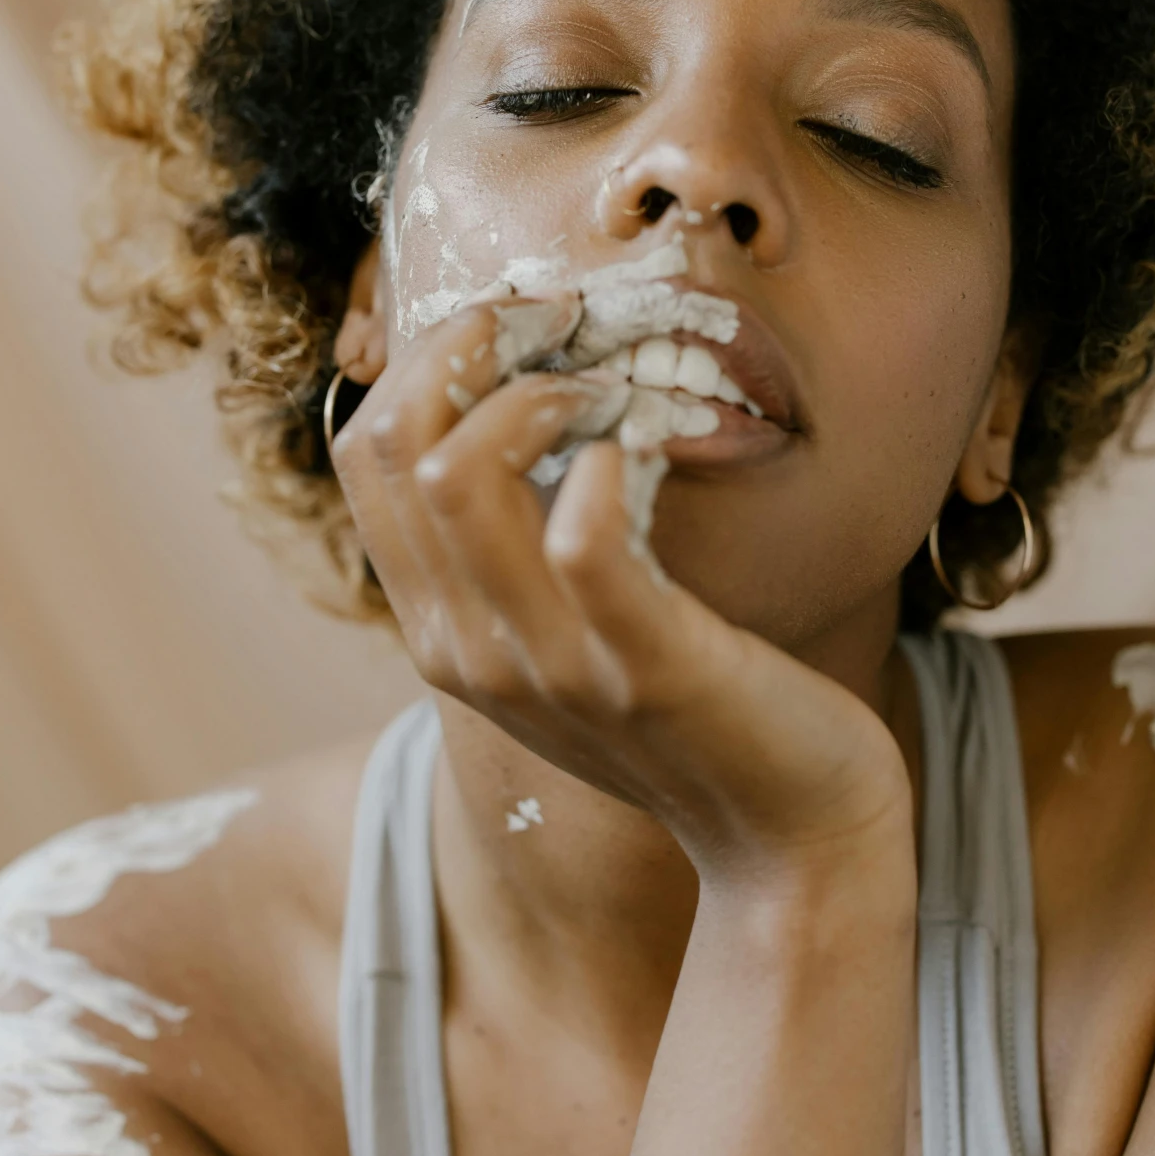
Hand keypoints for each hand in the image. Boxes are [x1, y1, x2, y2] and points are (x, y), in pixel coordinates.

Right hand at [332, 300, 913, 889]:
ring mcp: (546, 665)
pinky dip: (610, 460)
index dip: (429, 356)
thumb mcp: (568, 630)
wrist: (790, 833)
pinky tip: (650, 446)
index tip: (519, 323)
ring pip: (459, 475)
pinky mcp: (641, 668)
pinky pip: (583, 537)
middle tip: (563, 322)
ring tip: (614, 386)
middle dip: (471, 343)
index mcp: (439, 629)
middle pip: (393, 444)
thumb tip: (519, 399)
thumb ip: (520, 549)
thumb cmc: (694, 707)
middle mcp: (465, 649)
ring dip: (541, 391)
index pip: (364, 451)